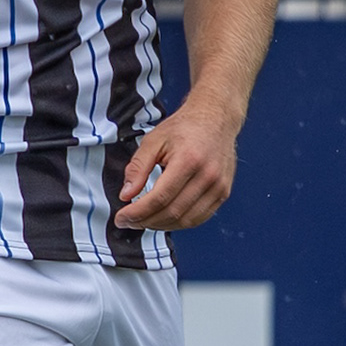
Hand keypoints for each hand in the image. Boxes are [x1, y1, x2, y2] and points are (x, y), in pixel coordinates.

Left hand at [116, 96, 241, 231]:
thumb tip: (126, 195)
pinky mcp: (223, 192)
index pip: (159, 198)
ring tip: (142, 221)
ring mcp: (219, 186)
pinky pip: (200, 217)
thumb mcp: (152, 141)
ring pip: (187, 220)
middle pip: (173, 212)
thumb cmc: (184, 128)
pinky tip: (163, 218)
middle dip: (145, 222)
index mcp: (188, 160)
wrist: (215, 120)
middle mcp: (207, 176)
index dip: (137, 213)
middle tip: (128, 222)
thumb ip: (137, 168)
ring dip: (161, 226)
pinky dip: (179, 223)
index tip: (121, 218)